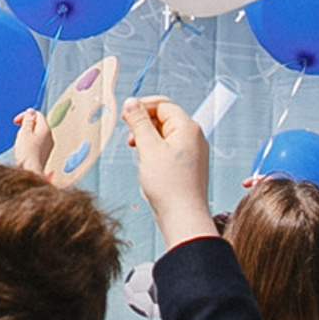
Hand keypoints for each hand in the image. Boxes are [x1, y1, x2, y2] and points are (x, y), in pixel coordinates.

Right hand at [11, 107, 55, 175]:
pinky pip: (38, 143)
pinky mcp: (45, 154)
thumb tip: (31, 111)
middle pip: (38, 124)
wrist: (30, 172)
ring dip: (28, 134)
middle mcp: (50, 137)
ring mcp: (48, 146)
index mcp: (46, 129)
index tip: (17, 121)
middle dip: (27, 125)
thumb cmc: (26, 153)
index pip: (38, 115)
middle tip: (18, 132)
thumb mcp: (24, 132)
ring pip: (38, 134)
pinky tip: (24, 150)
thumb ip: (28, 120)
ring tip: (20, 143)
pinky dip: (30, 143)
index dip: (26, 115)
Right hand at [124, 96, 217, 244]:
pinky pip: (168, 149)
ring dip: (147, 140)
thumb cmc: (168, 185)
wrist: (183, 217)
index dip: (142, 108)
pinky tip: (147, 166)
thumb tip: (131, 102)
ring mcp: (192, 152)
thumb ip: (139, 122)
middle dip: (144, 125)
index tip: (125, 118)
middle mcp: (193, 137)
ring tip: (139, 155)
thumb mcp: (148, 148)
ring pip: (164, 135)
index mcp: (187, 128)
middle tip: (130, 140)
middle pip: (164, 118)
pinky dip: (154, 152)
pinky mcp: (187, 165)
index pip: (162, 105)